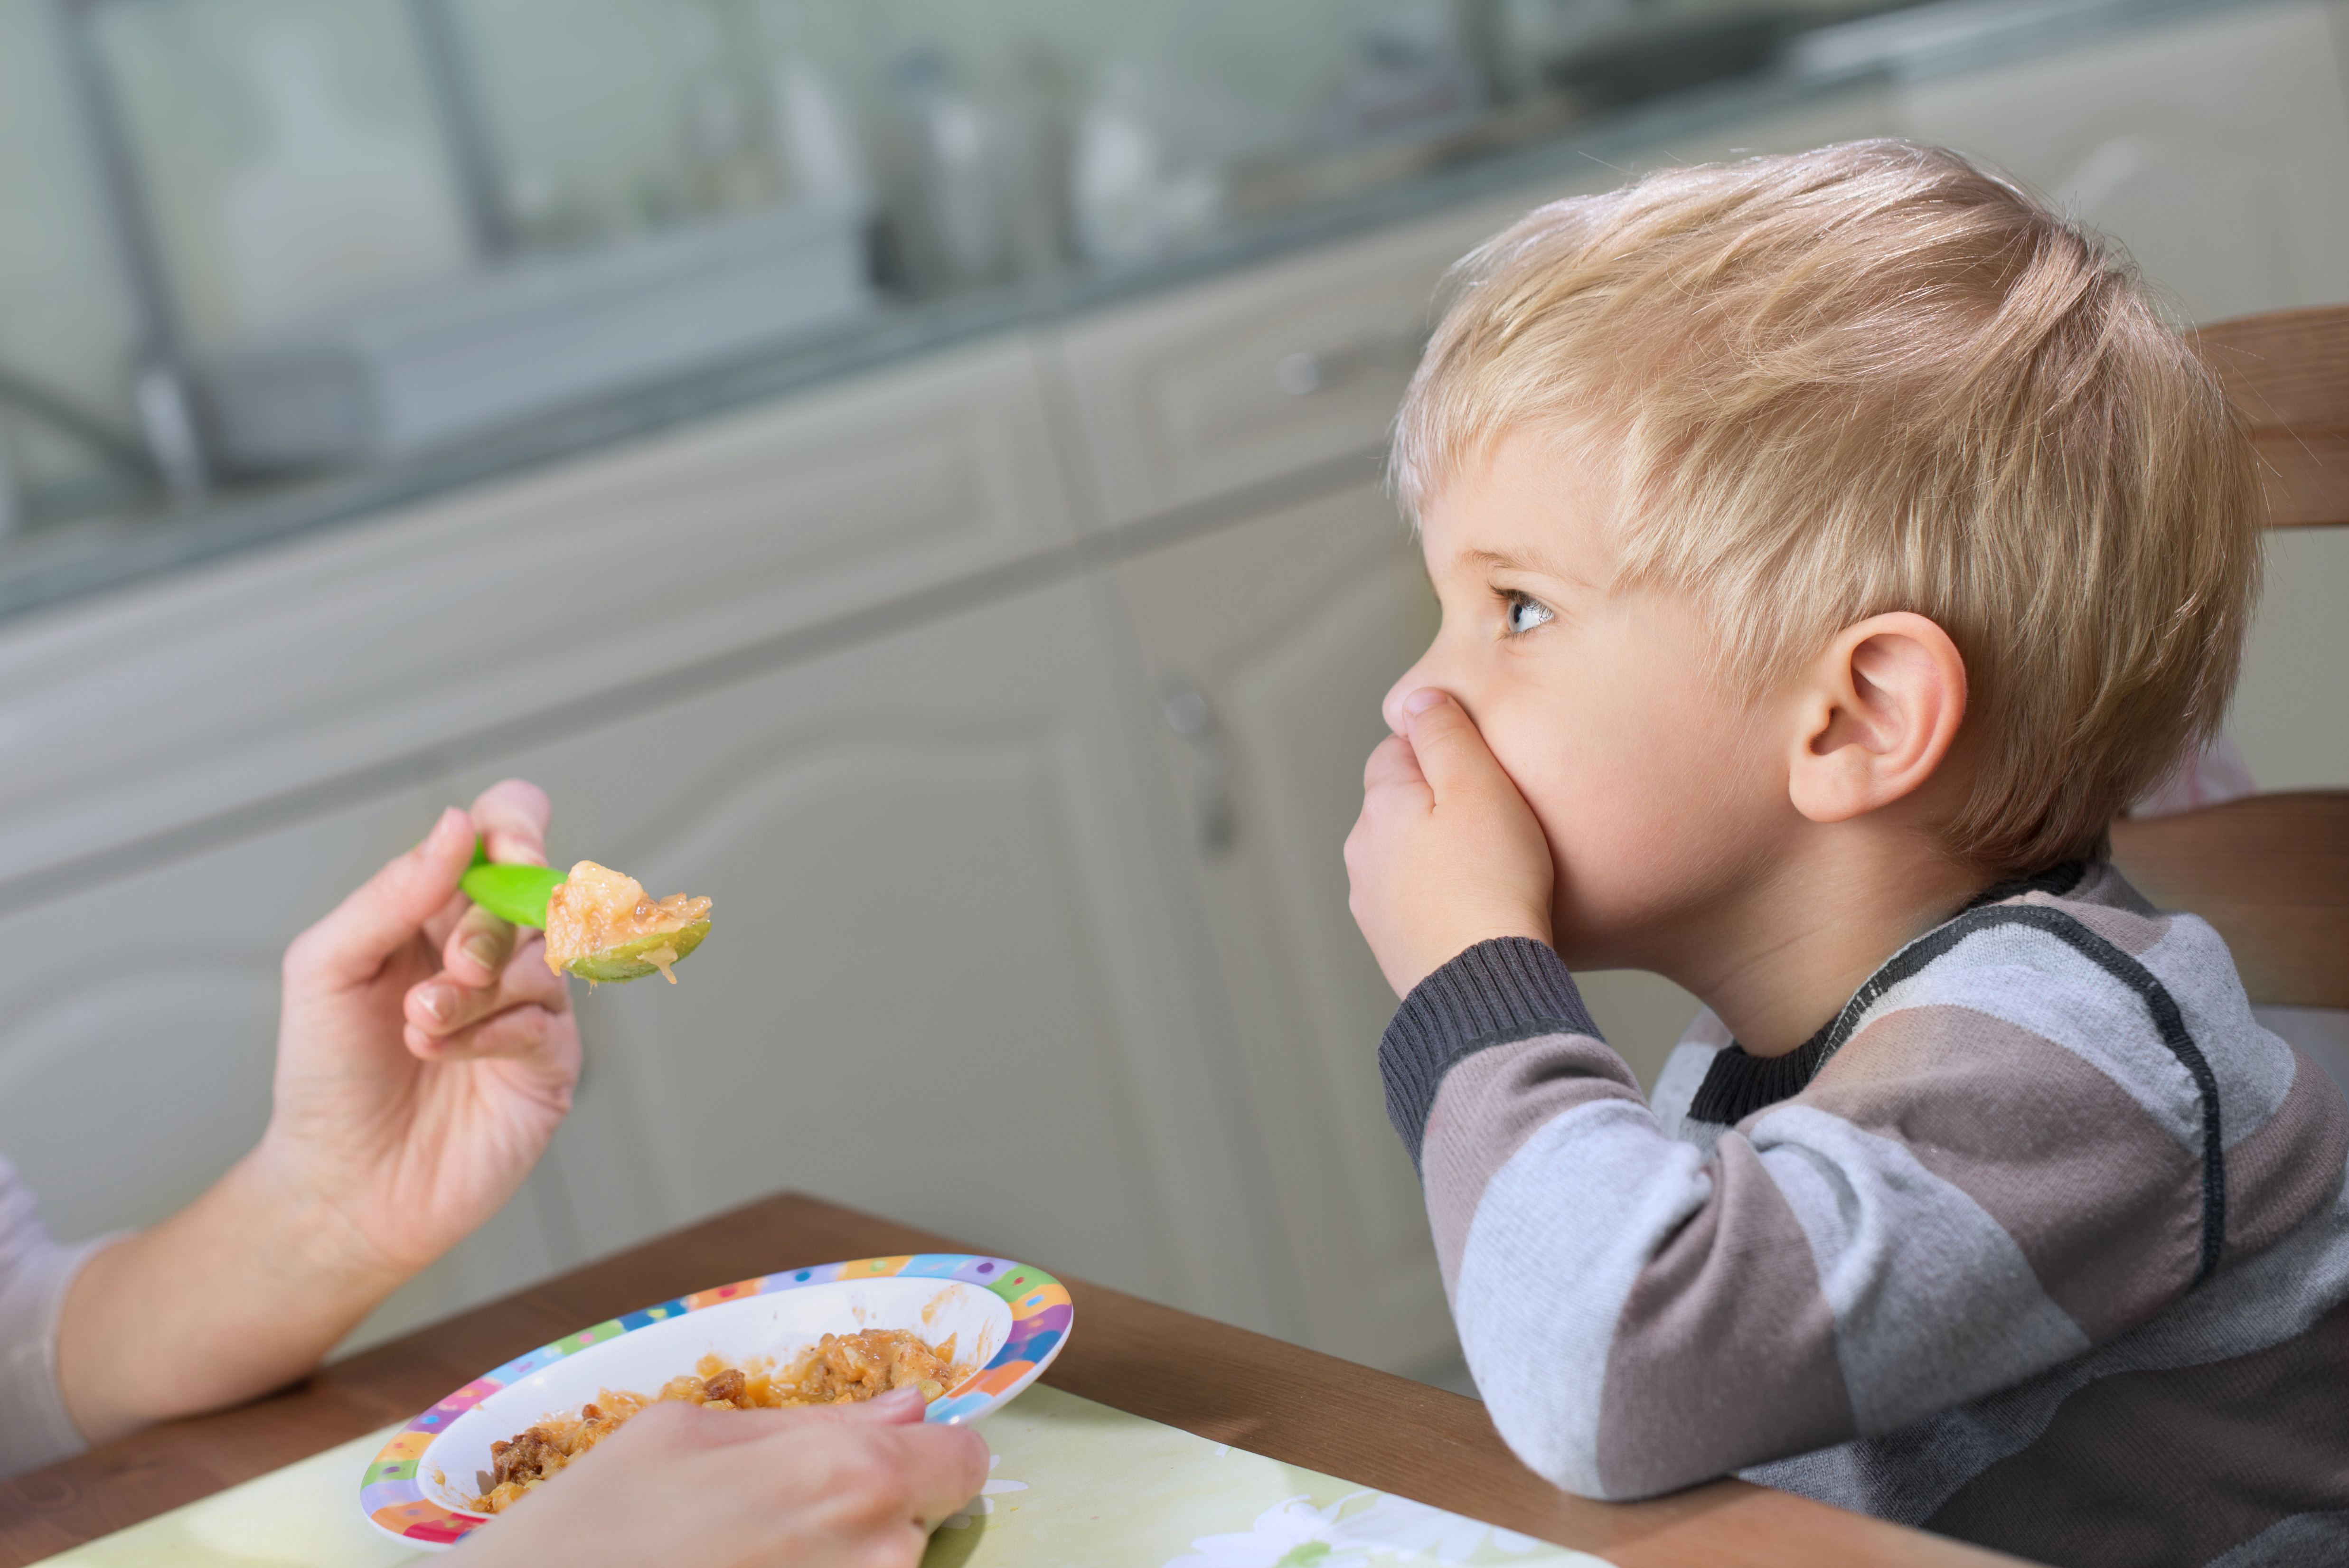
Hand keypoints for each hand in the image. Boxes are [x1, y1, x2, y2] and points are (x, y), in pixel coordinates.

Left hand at [267, 780, 580, 1280]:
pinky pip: (547, 1021)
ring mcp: (530, 1006)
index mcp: (443, 910)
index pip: (506, 831)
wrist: (339, 1183)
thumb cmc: (326, 1075)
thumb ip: (392, 892)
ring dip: (478, 987)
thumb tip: (457, 826)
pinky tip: (442, 1053)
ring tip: (420, 1024)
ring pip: (546, 957)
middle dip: (490, 925)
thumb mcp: (327, 966)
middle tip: (450, 966)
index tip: (503, 851)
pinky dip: (491, 1032)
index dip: (517, 826)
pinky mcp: (552, 1064)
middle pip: (539, 891)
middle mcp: (496, 950)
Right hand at [458, 1388, 990, 1567]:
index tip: (887, 1459)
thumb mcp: (682, 1435)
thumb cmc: (586, 1533)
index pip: (961, 1460)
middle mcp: (875, 1554)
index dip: (925, 1453)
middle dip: (869, 1513)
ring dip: (834, 1560)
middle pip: (919, 1524)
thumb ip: (809, 1420)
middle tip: (774, 1521)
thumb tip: (904, 1408)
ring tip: (742, 1558)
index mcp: (849, 1473)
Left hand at [1345, 688, 1555, 996]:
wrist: (1485, 984)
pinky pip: (1416, 903)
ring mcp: (1371, 903)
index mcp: (1379, 804)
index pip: (1396, 750)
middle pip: (1401, 805)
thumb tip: (1416, 699)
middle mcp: (1363, 851)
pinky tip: (1479, 912)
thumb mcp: (1478, 784)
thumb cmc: (1493, 882)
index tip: (1484, 774)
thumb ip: (1445, 734)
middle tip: (1498, 824)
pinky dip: (1442, 900)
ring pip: (1407, 856)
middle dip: (1441, 806)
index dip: (1444, 753)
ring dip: (1440, 856)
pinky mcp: (1391, 945)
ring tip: (1494, 873)